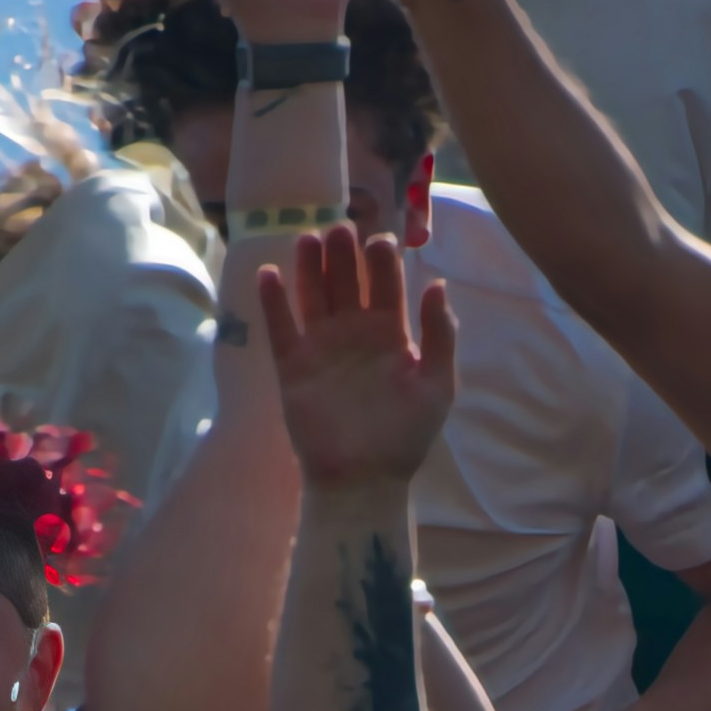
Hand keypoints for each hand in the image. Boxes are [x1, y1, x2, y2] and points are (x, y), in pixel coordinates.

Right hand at [247, 225, 462, 491]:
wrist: (364, 480)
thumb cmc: (406, 436)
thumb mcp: (437, 386)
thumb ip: (441, 336)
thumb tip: (437, 284)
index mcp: (392, 336)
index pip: (386, 287)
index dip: (383, 262)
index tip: (381, 240)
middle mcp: (355, 335)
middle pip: (347, 283)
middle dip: (344, 255)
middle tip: (341, 229)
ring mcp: (322, 348)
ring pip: (313, 297)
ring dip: (309, 267)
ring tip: (309, 238)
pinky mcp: (293, 366)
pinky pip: (281, 328)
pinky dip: (273, 302)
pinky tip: (270, 273)